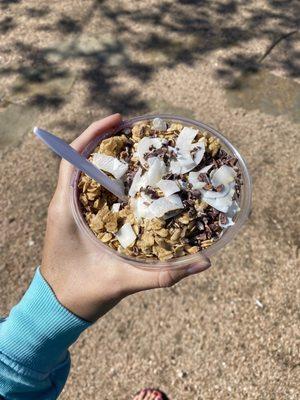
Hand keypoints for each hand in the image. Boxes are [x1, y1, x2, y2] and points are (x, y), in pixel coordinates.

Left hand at [41, 114, 210, 321]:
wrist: (58, 308)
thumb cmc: (82, 294)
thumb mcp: (122, 282)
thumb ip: (163, 275)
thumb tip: (203, 263)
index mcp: (66, 209)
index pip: (72, 159)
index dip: (92, 134)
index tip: (118, 119)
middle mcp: (66, 204)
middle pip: (82, 160)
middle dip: (107, 141)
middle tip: (137, 131)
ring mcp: (71, 210)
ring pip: (87, 173)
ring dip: (109, 158)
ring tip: (138, 148)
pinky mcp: (79, 218)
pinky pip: (91, 189)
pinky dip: (109, 178)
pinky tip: (132, 180)